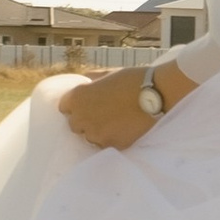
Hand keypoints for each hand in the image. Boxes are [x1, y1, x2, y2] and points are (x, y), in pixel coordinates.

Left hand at [58, 64, 180, 148]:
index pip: (63, 107)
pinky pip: (105, 145)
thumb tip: (87, 80)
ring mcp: (95, 134)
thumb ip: (93, 79)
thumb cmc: (133, 79)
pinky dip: (111, 139)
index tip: (86, 104)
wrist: (156, 95)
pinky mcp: (111, 145)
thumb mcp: (108, 74)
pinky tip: (122, 129)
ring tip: (114, 123)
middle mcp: (82, 117)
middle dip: (84, 120)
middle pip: (74, 125)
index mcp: (77, 97)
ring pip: (89, 137)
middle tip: (100, 114)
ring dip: (97, 132)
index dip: (75, 106)